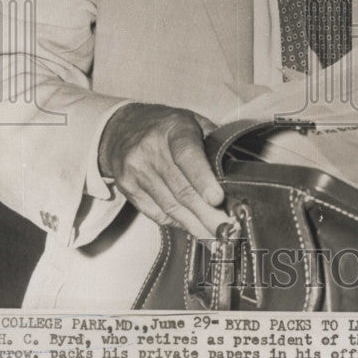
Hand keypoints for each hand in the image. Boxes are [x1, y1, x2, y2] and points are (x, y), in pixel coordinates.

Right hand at [98, 103, 225, 238]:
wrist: (121, 128)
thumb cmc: (166, 126)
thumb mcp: (192, 121)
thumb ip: (214, 141)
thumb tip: (236, 172)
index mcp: (173, 129)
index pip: (187, 156)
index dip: (203, 180)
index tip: (218, 199)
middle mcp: (151, 149)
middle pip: (181, 189)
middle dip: (206, 214)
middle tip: (227, 229)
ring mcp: (136, 170)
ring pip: (170, 206)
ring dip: (194, 224)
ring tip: (214, 235)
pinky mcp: (128, 188)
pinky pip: (156, 212)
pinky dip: (177, 223)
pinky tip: (192, 227)